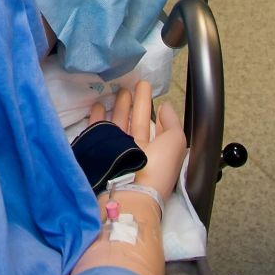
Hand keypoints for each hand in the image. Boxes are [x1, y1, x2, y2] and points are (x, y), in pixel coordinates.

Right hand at [86, 81, 186, 203]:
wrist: (130, 191)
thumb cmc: (157, 168)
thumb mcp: (176, 142)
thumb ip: (172, 122)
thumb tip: (165, 106)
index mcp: (156, 151)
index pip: (153, 124)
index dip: (150, 106)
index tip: (146, 88)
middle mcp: (137, 151)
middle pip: (136, 121)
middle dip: (134, 102)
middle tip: (130, 83)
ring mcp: (118, 152)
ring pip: (118, 124)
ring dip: (118, 107)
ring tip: (116, 89)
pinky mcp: (100, 152)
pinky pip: (99, 131)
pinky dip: (98, 117)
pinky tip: (97, 105)